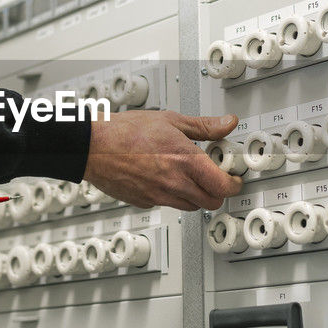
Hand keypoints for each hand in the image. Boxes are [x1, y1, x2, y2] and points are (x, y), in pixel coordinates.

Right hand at [83, 110, 242, 209]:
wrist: (92, 147)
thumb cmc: (125, 131)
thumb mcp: (170, 120)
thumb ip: (204, 126)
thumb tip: (227, 123)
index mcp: (185, 161)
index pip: (223, 186)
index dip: (234, 184)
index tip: (234, 178)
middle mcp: (174, 183)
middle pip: (210, 202)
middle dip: (217, 192)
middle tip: (214, 178)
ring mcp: (159, 196)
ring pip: (190, 206)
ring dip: (196, 195)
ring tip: (188, 176)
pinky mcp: (145, 202)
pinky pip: (167, 204)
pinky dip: (172, 195)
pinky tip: (164, 178)